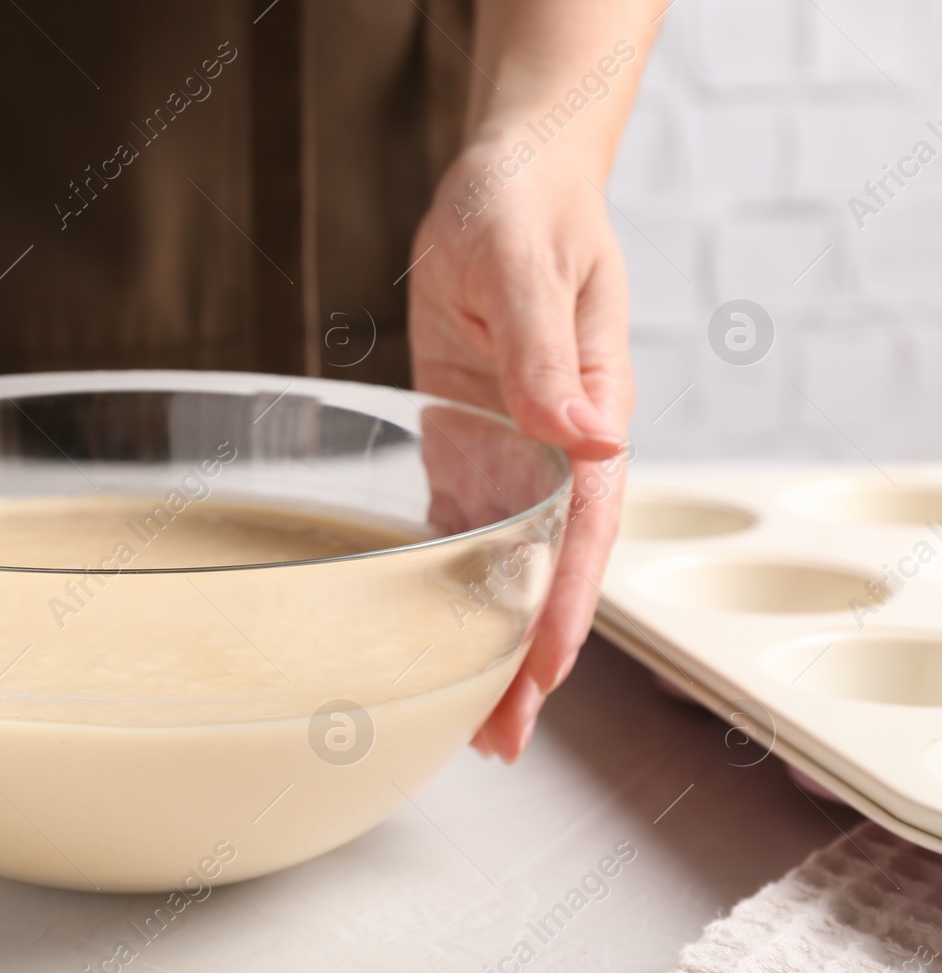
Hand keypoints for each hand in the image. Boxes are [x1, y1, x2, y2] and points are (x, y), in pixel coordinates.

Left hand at [409, 135, 633, 761]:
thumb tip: (590, 436)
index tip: (540, 673)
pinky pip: (460, 524)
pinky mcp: (466, 439)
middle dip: (526, 657)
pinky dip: (448, 584)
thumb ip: (553, 358)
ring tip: (470, 721)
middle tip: (497, 741)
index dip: (563, 605)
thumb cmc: (526, 212)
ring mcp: (510, 450)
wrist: (505, 183)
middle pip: (548, 570)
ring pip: (504, 564)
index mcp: (590, 413)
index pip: (583, 529)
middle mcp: (554, 448)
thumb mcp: (531, 270)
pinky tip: (430, 635)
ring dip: (488, 640)